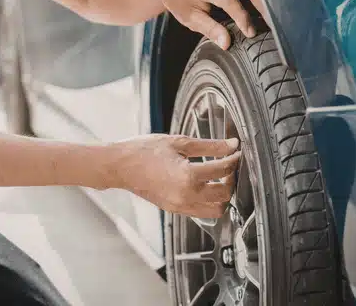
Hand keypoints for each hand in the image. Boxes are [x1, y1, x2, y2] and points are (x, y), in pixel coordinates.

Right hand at [109, 134, 240, 217]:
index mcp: (188, 176)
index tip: (236, 151)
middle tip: (229, 165)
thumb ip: (209, 145)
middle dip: (231, 179)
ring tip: (219, 178)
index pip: (223, 170)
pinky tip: (204, 186)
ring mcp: (180, 206)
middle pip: (224, 194)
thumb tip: (231, 144)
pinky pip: (201, 213)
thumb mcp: (179, 142)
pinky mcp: (174, 210)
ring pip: (215, 210)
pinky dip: (209, 202)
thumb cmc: (144, 150)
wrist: (120, 166)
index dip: (234, 158)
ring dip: (222, 195)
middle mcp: (186, 196)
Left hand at [152, 0, 263, 48]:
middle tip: (270, 25)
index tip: (249, 32)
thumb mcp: (189, 18)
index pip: (228, 0)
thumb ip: (209, 29)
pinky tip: (264, 6)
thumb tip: (226, 43)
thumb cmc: (179, 0)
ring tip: (271, 17)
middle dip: (260, 6)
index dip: (241, 17)